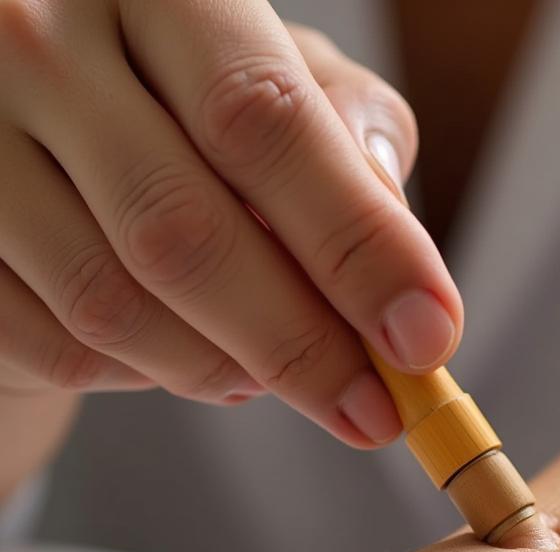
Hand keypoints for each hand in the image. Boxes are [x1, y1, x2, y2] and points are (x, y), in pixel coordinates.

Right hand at [0, 5, 461, 446]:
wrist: (36, 129)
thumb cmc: (185, 103)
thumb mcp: (280, 77)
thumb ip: (346, 138)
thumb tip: (401, 255)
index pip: (265, 122)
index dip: (358, 245)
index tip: (426, 339)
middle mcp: (34, 34)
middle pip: (182, 229)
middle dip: (300, 346)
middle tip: (373, 412)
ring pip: (113, 306)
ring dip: (220, 367)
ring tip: (270, 374)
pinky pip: (58, 347)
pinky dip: (144, 375)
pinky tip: (184, 356)